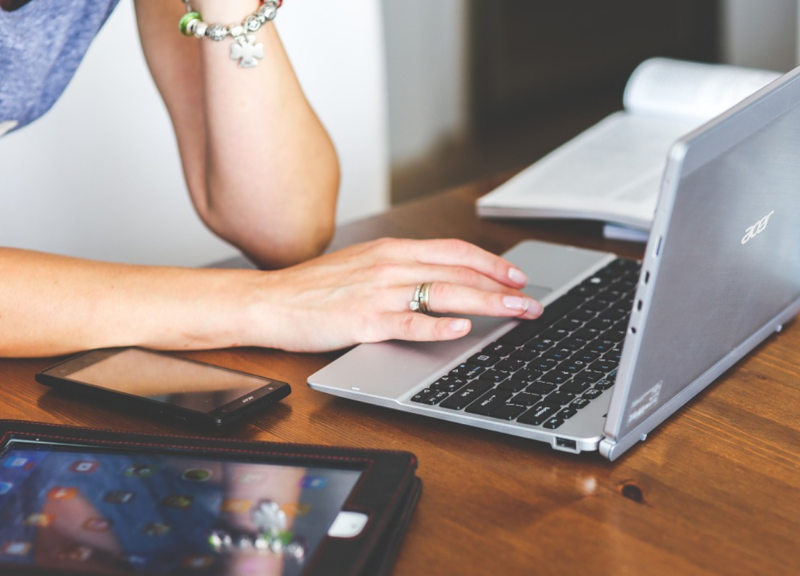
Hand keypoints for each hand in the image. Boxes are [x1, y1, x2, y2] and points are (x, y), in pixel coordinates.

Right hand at [243, 238, 543, 351]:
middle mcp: (390, 265)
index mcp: (392, 250)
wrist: (268, 301)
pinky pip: (408, 322)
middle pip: (459, 272)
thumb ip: (402, 270)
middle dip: (502, 288)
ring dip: (486, 304)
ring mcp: (378, 292)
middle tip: (531, 303)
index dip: (491, 263)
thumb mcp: (364, 266)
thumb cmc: (314, 289)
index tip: (517, 277)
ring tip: (515, 313)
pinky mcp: (364, 321)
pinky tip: (461, 329)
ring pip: (444, 293)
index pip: (455, 251)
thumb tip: (442, 280)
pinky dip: (438, 325)